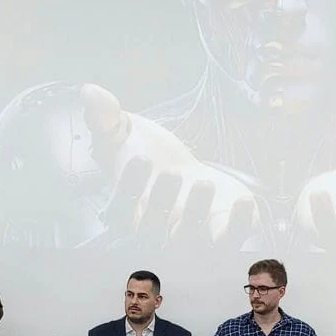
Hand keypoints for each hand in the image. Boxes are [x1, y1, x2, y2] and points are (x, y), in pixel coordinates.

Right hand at [80, 83, 258, 247]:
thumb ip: (107, 118)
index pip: (121, 210)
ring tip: (202, 183)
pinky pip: (230, 243)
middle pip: (152, 231)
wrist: (194, 181)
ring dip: (195, 215)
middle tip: (169, 173)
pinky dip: (238, 227)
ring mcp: (191, 240)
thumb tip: (91, 93)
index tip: (140, 158)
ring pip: (189, 241)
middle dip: (161, 202)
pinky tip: (244, 202)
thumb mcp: (126, 137)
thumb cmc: (155, 162)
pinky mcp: (223, 237)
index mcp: (129, 212)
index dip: (129, 187)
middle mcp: (157, 234)